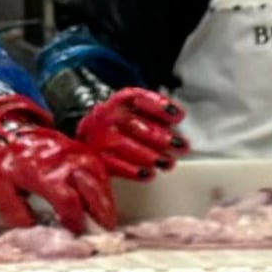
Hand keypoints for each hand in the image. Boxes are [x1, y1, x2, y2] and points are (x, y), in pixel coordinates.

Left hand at [0, 92, 115, 234]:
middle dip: (100, 213)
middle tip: (105, 231)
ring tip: (108, 220)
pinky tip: (103, 201)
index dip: (75, 219)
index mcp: (42, 173)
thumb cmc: (5, 161)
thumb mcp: (0, 189)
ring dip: (106, 201)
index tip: (76, 232)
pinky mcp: (82, 149)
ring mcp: (76, 153)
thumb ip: (16, 212)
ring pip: (100, 179)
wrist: (9, 130)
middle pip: (91, 190)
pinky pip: (100, 170)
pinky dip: (104, 187)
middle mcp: (64, 162)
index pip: (67, 200)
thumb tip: (34, 229)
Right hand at [74, 85, 189, 180]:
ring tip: (168, 163)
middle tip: (181, 146)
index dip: (159, 106)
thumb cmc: (123, 124)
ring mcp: (99, 137)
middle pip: (135, 124)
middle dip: (162, 137)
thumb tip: (178, 116)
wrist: (90, 137)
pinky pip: (114, 165)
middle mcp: (108, 116)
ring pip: (125, 146)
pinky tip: (149, 174)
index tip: (178, 115)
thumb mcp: (137, 111)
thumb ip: (158, 112)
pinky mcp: (97, 157)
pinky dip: (133, 172)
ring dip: (150, 156)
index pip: (138, 97)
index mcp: (120, 102)